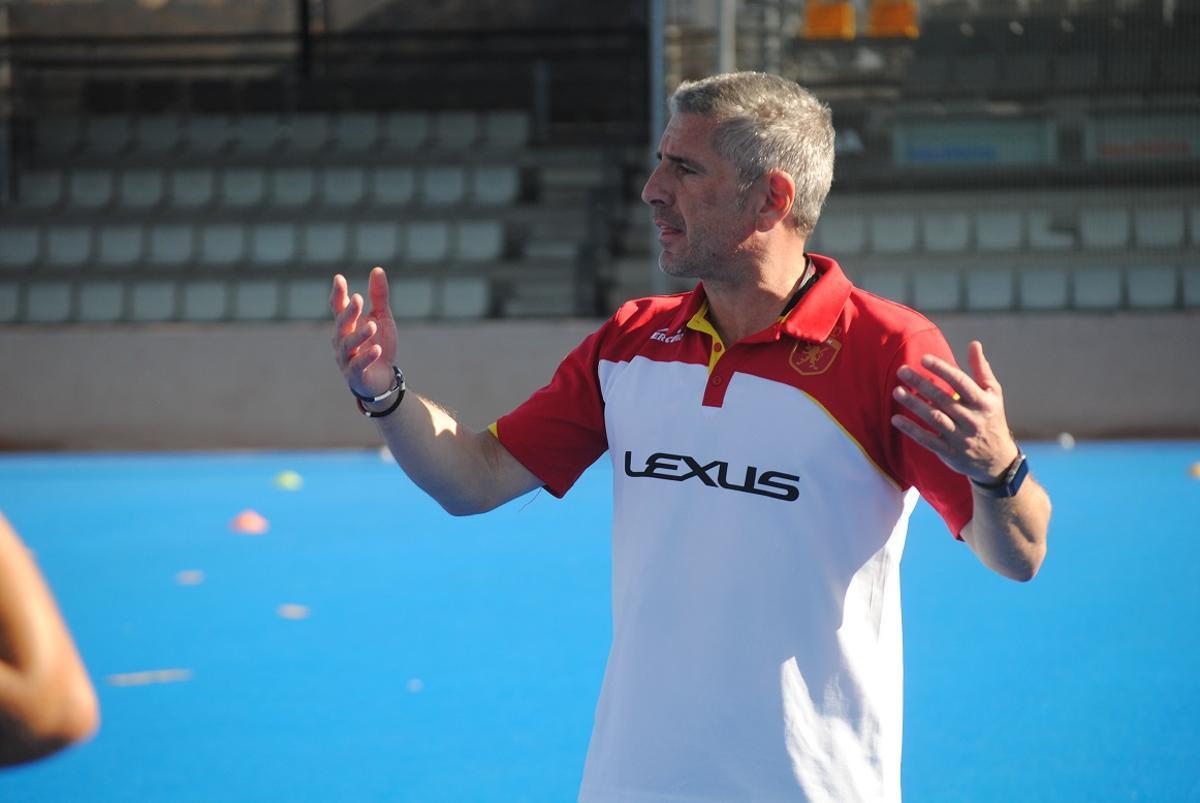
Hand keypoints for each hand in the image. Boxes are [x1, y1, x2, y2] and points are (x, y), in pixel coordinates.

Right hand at [331, 267, 398, 398]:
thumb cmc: (378, 346)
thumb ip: (378, 297)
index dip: (338, 294)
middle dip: (349, 312)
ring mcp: (346, 358)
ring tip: (372, 326)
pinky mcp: (355, 375)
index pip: (338, 307)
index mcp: (347, 325)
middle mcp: (342, 340)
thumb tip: (377, 269)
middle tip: (358, 298)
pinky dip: (366, 357)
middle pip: (341, 324)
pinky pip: (358, 365)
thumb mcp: (382, 318)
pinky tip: (376, 349)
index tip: (339, 279)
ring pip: (348, 345)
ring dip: (359, 335)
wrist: (382, 380)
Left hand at [890, 340, 1018, 483]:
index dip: (942, 369)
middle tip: (902, 370)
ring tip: (897, 391)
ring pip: (934, 418)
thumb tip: (974, 344)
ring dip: (914, 404)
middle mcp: (972, 420)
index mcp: (984, 403)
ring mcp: (960, 437)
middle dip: (921, 383)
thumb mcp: (993, 394)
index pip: (961, 382)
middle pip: (943, 399)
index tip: (923, 358)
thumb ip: (982, 369)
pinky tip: (896, 418)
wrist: (996, 460)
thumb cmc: (991, 418)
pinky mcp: (949, 452)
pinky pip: (927, 440)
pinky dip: (911, 429)